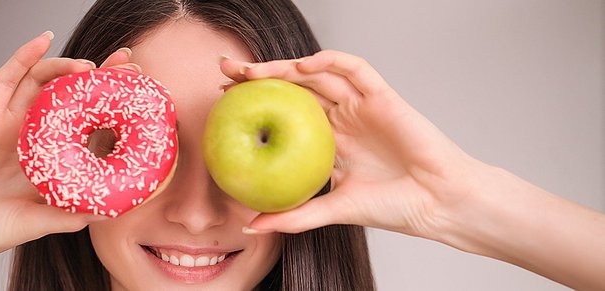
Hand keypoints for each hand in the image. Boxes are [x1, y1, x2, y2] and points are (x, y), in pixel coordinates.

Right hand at [0, 32, 139, 263]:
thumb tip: (111, 210)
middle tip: (126, 64)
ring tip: (89, 66)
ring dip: (66, 66)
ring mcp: (10, 121)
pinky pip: (6, 79)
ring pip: (42, 80)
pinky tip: (42, 42)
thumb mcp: (43, 222)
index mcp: (51, 155)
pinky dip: (24, 56)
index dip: (112, 105)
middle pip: (70, 93)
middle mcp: (33, 133)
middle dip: (99, 76)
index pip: (88, 121)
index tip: (138, 93)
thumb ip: (72, 214)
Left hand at [219, 50, 479, 239]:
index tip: (221, 101)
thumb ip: (293, 216)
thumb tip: (251, 226)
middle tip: (224, 72)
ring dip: (283, 67)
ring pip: (316, 73)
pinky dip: (328, 61)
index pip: (282, 112)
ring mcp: (360, 104)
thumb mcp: (331, 210)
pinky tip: (302, 67)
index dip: (253, 101)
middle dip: (258, 75)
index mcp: (326, 139)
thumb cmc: (394, 206)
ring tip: (252, 70)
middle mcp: (340, 117)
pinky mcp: (382, 95)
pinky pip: (353, 68)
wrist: (437, 204)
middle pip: (292, 87)